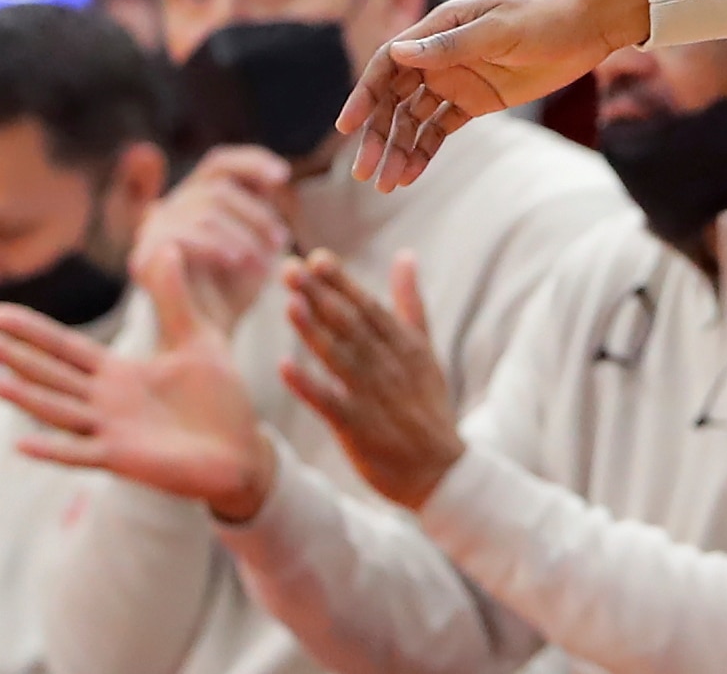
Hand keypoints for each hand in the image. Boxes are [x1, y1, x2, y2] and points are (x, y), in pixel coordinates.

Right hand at [0, 241, 276, 521]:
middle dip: (16, 358)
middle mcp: (106, 402)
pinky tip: (21, 443)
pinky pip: (81, 454)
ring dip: (28, 398)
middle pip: (51, 375)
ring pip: (60, 410)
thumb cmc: (218, 399)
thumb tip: (167, 245)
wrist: (243, 451)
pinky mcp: (124, 459)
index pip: (65, 348)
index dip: (31, 331)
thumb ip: (174, 297)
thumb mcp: (196, 337)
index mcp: (118, 374)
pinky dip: (52, 450)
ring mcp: (111, 431)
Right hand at [132, 147, 293, 328]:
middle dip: (255, 214)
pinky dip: (215, 245)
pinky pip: (183, 235)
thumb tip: (276, 180)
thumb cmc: (230, 295)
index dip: (252, 162)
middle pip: (217, 188)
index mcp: (193, 200)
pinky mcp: (143, 256)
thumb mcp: (254, 249)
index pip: (220, 163)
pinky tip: (237, 261)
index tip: (284, 176)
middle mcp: (169, 207)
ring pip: (204, 211)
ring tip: (264, 261)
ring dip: (242, 234)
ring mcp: (153, 230)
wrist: (199, 343)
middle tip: (281, 241)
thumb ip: (259, 216)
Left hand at [279, 250, 462, 509]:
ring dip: (313, 332)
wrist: (441, 471)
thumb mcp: (424, 349)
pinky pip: (329, 404)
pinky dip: (308, 386)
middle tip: (290, 268)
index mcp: (402, 344)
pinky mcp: (358, 428)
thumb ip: (410, 302)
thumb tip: (405, 255)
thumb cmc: (427, 404)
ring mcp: (372, 397)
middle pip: (349, 324)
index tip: (316, 258)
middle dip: (319, 295)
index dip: (341, 282)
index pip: (367, 306)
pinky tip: (285, 367)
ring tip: (289, 304)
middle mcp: (387, 365)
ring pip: (339, 358)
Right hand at [337, 0, 648, 190]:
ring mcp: (454, 80)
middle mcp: (437, 56)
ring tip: (386, 185)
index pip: (388, 64)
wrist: (586, 26)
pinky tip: (410, 176)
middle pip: (394, 99)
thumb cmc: (544, 17)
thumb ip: (450, 45)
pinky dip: (423, 152)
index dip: (365, 95)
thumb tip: (398, 53)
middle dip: (377, 136)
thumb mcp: (500, 30)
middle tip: (365, 173)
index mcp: (437, 29)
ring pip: (413, 120)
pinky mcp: (474, 102)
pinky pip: (439, 130)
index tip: (348, 127)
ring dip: (397, 150)